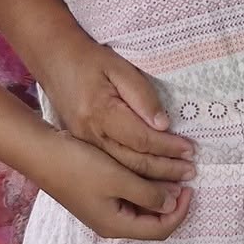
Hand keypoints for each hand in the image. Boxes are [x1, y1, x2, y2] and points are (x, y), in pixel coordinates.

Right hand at [39, 40, 196, 184]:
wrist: (53, 60)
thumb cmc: (88, 60)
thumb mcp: (118, 67)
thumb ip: (141, 95)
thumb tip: (162, 124)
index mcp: (100, 114)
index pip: (142, 140)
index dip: (168, 147)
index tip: (190, 149)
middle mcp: (91, 136)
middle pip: (134, 164)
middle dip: (165, 171)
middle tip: (191, 171)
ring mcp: (86, 145)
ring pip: (122, 173)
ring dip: (152, 182)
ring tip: (178, 184)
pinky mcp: (84, 148)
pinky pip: (112, 171)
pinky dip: (134, 182)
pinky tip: (152, 183)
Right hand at [39, 133, 193, 240]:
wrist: (43, 154)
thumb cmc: (80, 167)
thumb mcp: (118, 179)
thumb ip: (147, 194)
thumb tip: (171, 204)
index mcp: (117, 226)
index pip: (160, 230)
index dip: (179, 212)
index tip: (189, 187)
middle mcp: (112, 224)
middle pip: (152, 223)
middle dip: (171, 203)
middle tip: (184, 178)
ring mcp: (104, 211)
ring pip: (141, 209)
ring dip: (158, 194)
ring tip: (171, 173)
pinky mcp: (99, 197)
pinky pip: (130, 198)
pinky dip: (144, 188)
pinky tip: (149, 171)